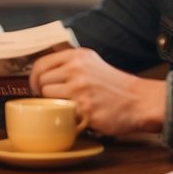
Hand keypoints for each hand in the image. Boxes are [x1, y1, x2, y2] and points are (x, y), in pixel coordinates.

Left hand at [28, 48, 164, 135]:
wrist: (139, 101)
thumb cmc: (114, 86)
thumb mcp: (91, 63)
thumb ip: (69, 64)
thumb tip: (40, 72)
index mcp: (78, 56)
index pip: (41, 64)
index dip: (33, 78)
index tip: (36, 87)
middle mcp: (77, 69)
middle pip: (41, 82)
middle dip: (44, 93)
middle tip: (55, 100)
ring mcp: (80, 89)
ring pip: (47, 98)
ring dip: (54, 105)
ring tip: (69, 107)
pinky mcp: (84, 108)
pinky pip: (61, 114)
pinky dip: (66, 117)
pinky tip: (79, 116)